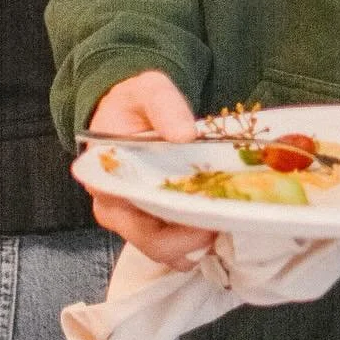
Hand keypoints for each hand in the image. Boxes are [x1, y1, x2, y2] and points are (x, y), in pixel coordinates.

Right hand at [79, 70, 220, 269]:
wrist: (127, 108)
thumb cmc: (134, 102)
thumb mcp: (148, 90)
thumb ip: (164, 106)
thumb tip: (185, 134)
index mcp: (107, 184)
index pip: (139, 224)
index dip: (176, 232)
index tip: (210, 221)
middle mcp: (117, 210)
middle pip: (156, 245)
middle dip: (195, 240)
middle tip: (231, 221)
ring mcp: (134, 217)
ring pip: (168, 249)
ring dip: (200, 242)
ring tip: (231, 222)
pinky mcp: (152, 217)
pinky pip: (175, 240)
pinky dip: (198, 237)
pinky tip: (224, 222)